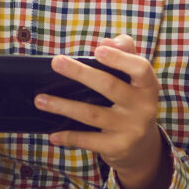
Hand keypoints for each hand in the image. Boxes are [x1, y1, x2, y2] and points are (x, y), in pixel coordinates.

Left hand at [39, 36, 168, 188]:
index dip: (120, 59)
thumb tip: (106, 41)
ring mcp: (130, 129)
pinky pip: (88, 140)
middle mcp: (143, 107)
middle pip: (109, 86)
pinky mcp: (118, 147)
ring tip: (40, 100)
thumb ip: (125, 53)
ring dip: (63, 106)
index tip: (97, 50)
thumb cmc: (132, 102)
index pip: (140, 68)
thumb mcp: (135, 79)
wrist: (143, 147)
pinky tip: (52, 134)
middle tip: (56, 62)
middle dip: (80, 73)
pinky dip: (68, 136)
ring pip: (92, 114)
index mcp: (148, 87)